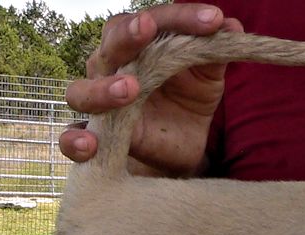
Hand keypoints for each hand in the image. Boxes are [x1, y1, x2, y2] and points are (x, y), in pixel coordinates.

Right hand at [59, 4, 241, 175]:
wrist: (181, 147)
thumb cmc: (188, 101)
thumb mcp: (207, 78)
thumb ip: (215, 54)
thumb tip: (233, 28)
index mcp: (139, 46)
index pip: (153, 21)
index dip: (181, 17)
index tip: (215, 19)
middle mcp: (112, 68)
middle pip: (111, 45)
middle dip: (129, 36)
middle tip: (148, 29)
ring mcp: (98, 102)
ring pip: (82, 91)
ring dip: (103, 89)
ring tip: (130, 89)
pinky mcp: (96, 138)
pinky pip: (71, 139)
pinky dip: (75, 141)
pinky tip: (89, 144)